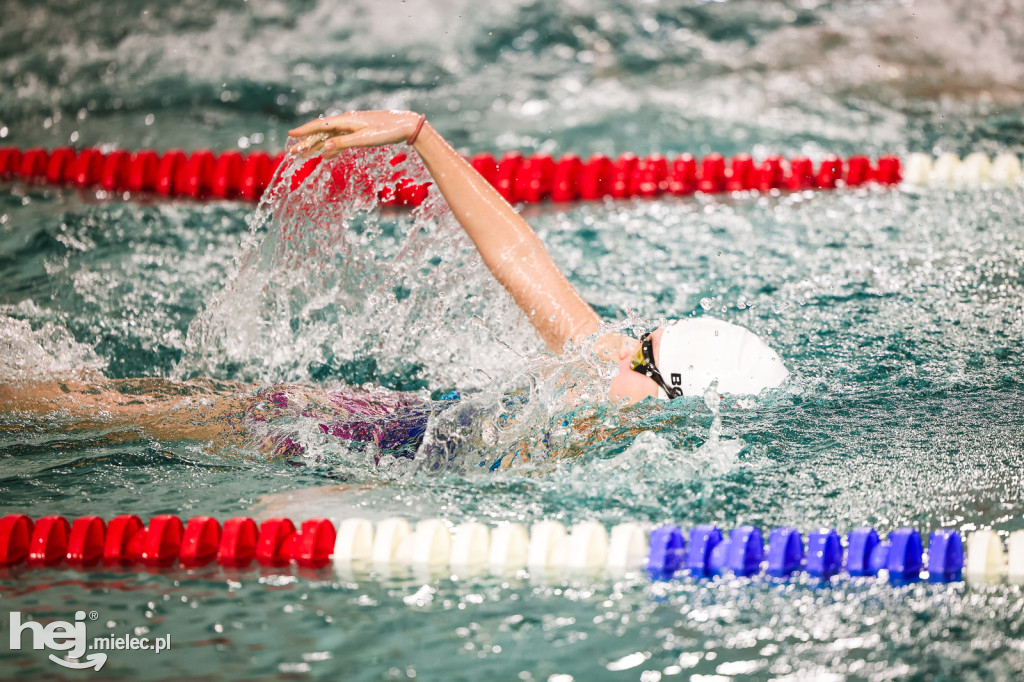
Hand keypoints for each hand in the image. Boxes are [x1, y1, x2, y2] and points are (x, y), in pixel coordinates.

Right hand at [287, 110, 423, 158]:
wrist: (405, 125)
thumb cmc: (386, 131)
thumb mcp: (364, 139)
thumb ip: (344, 143)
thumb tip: (324, 147)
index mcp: (345, 121)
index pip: (319, 126)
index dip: (304, 131)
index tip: (290, 136)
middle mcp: (347, 121)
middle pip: (321, 132)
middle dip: (306, 142)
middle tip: (292, 152)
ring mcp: (353, 126)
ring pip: (330, 136)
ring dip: (317, 145)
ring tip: (304, 154)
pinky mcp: (360, 132)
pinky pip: (340, 140)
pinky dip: (331, 147)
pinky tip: (326, 154)